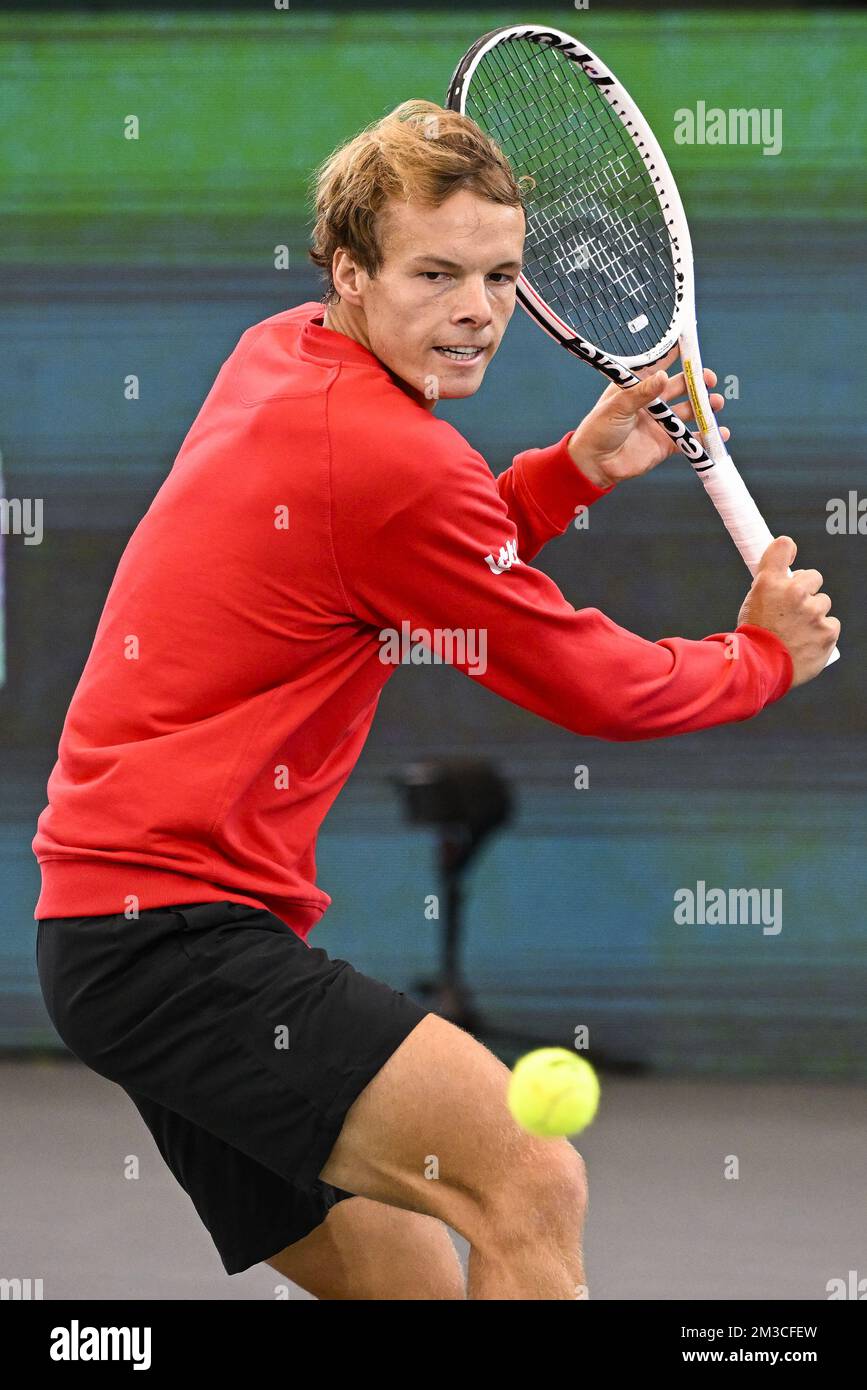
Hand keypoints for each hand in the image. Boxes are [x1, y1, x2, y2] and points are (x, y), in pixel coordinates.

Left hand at [567, 346, 729, 488]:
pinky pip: (690, 438)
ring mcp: (660, 423)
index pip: (658, 367)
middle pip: (680, 387)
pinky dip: (705, 437)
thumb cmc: (598, 430)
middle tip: (709, 379)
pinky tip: (720, 433)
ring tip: (716, 403)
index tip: (691, 347)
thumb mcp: (617, 407)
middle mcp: (651, 403)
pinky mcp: (666, 444)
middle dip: (697, 382)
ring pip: (689, 411)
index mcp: (636, 388)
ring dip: (704, 406)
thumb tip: (663, 376)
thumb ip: (641, 393)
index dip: (674, 356)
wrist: (594, 465)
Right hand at [737, 536, 840, 687]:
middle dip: (805, 590)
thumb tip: (781, 570)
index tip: (789, 556)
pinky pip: (832, 624)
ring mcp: (814, 612)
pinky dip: (822, 632)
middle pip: (813, 576)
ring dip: (814, 613)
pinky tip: (806, 642)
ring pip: (823, 603)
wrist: (759, 669)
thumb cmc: (752, 637)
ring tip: (796, 630)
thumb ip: (768, 585)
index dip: (787, 550)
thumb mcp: (750, 603)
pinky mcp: (828, 632)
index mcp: (770, 582)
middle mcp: (794, 592)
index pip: (783, 547)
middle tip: (791, 609)